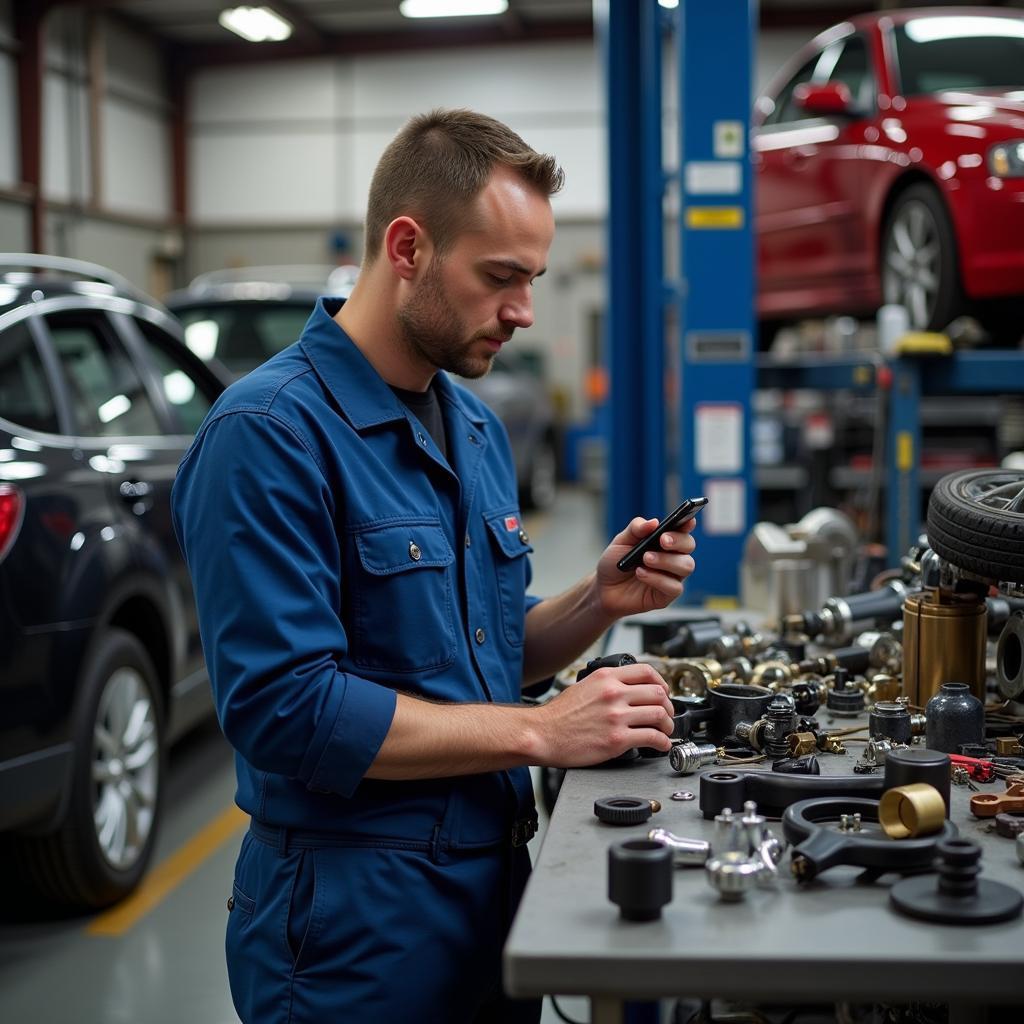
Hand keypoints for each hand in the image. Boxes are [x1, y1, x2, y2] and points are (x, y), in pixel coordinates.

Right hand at [532, 662, 674, 766]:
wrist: (542, 734)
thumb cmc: (558, 715)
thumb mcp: (583, 686)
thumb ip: (607, 684)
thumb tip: (627, 690)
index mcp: (606, 677)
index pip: (647, 671)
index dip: (662, 682)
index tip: (664, 692)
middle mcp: (614, 693)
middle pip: (658, 693)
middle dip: (668, 706)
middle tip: (667, 715)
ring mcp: (616, 716)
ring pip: (660, 715)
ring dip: (668, 725)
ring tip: (665, 731)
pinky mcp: (617, 739)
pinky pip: (652, 738)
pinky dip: (662, 743)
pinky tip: (660, 745)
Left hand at [593, 515, 696, 618]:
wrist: (603, 589)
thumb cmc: (616, 562)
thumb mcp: (621, 541)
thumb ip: (636, 529)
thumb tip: (654, 522)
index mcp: (665, 540)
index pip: (682, 529)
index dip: (688, 523)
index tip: (688, 520)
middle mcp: (673, 557)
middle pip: (689, 545)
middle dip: (678, 541)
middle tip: (662, 540)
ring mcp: (672, 576)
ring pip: (686, 566)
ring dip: (666, 560)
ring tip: (645, 558)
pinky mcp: (666, 595)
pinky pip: (674, 587)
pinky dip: (657, 579)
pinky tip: (641, 574)